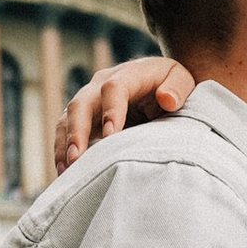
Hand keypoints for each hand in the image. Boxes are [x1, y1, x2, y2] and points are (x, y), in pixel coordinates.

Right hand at [53, 56, 194, 174]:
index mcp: (129, 74)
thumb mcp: (184, 82)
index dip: (111, 110)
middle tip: (77, 158)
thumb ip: (177, 89)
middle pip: (82, 103)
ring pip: (67, 118)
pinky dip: (62, 151)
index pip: (114, 88)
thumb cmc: (173, 86)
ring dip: (64, 144)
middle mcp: (101, 84)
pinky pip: (65, 132)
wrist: (161, 85)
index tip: (111, 136)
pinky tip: (63, 173)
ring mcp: (89, 100)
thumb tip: (167, 99)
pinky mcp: (83, 118)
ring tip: (66, 170)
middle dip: (77, 131)